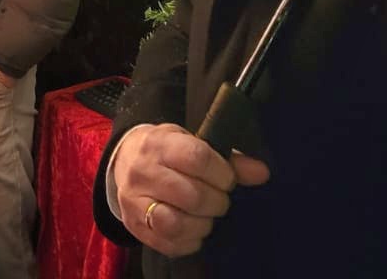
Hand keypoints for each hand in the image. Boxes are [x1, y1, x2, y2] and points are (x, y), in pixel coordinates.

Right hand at [113, 123, 270, 257]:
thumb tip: (261, 172)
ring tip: (206, 216)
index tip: (227, 179)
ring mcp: (134, 201)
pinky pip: (168, 244)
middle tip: (219, 198)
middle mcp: (142, 172)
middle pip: (191, 195)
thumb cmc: (166, 151)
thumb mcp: (191, 142)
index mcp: (159, 144)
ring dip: (203, 223)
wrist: (124, 160)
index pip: (196, 158)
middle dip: (217, 201)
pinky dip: (190, 241)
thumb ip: (228, 159)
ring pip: (176, 223)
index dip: (222, 173)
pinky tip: (193, 229)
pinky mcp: (134, 226)